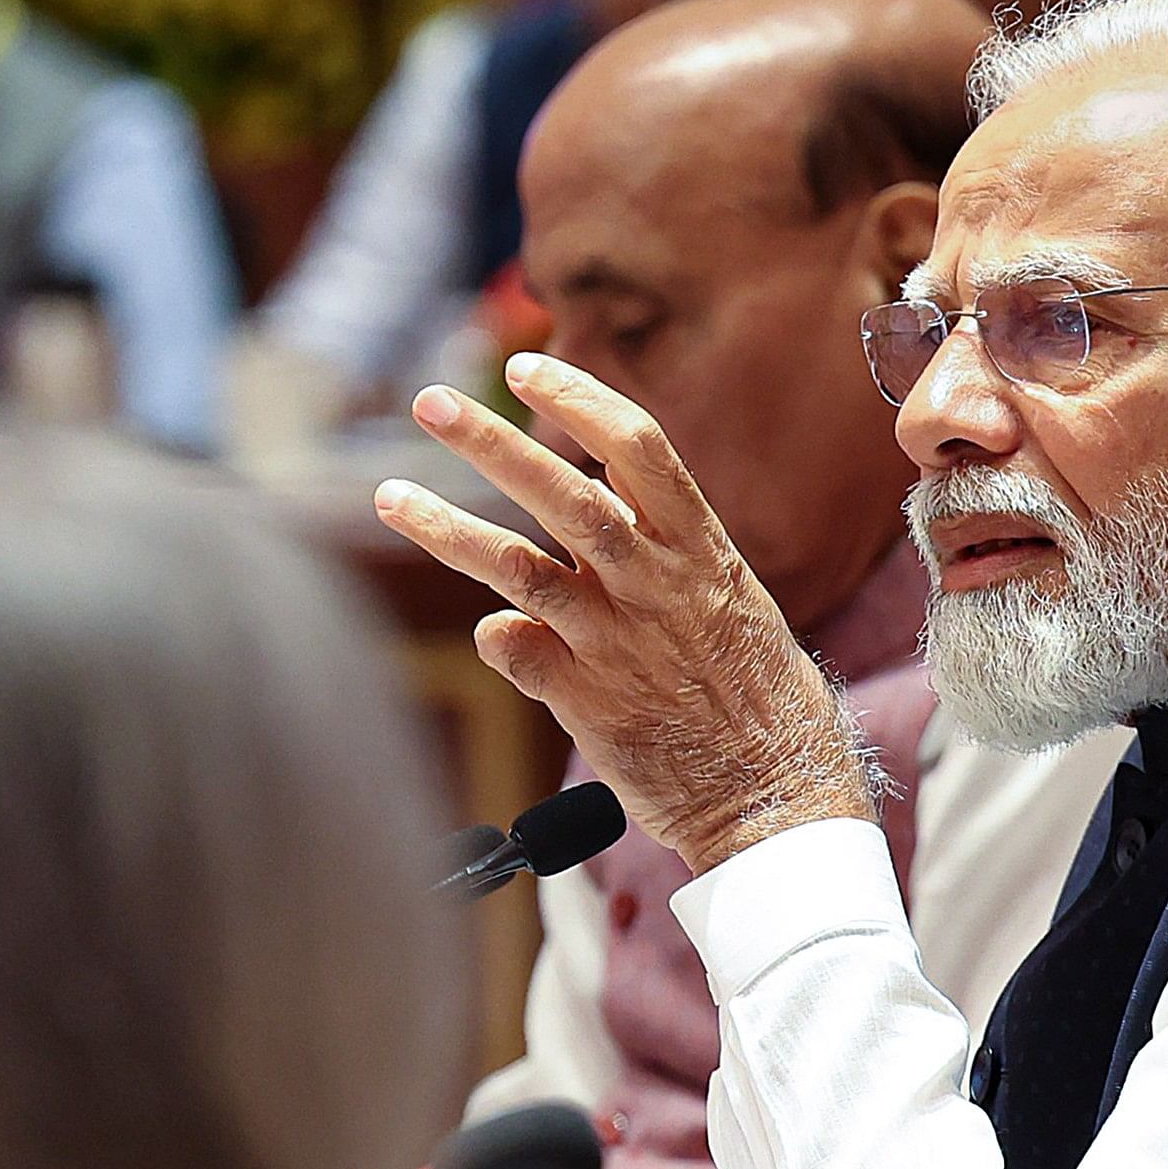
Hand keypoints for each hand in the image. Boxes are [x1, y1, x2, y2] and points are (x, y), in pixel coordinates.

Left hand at [374, 355, 874, 874]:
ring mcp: (616, 643)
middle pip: (561, 491)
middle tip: (429, 401)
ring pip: (516, 567)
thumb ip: (666, 559)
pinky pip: (517, 651)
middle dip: (489, 441)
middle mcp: (655, 585)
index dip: (578, 399)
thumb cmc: (762, 702)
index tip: (528, 368)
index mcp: (701, 549)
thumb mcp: (732, 605)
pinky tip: (490, 632)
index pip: (636, 446)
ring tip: (390, 496)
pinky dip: (494, 634)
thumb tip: (603, 518)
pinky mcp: (588, 703)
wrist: (777, 799)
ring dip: (446, 528)